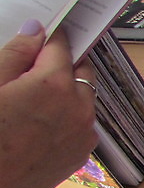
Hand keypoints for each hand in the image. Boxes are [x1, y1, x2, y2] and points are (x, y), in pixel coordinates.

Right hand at [0, 23, 96, 187]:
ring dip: (66, 90)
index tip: (44, 31)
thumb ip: (15, 55)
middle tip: (35, 64)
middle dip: (63, 62)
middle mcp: (79, 108)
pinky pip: (80, 124)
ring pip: (83, 98)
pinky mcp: (80, 155)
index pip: (61, 45)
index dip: (49, 36)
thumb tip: (36, 31)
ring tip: (31, 98)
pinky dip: (66, 115)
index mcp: (54, 85)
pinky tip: (37, 123)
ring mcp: (83, 134)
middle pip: (81, 70)